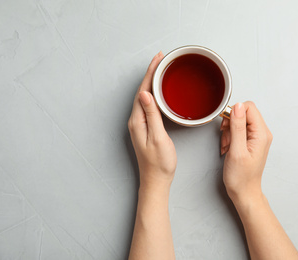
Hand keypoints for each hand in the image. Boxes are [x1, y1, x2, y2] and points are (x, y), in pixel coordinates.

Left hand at [128, 52, 176, 188]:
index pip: (143, 91)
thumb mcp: (158, 137)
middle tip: (162, 59)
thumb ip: (152, 115)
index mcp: (137, 121)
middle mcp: (135, 120)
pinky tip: (160, 92)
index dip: (150, 73)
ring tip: (161, 70)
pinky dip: (154, 94)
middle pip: (142, 91)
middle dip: (151, 73)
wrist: (156, 180)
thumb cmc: (159, 163)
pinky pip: (148, 105)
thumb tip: (145, 94)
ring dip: (152, 82)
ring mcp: (139, 124)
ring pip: (145, 97)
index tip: (158, 59)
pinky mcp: (145, 128)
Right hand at [220, 102, 272, 202]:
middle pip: (244, 113)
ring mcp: (256, 137)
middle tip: (226, 137)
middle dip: (230, 122)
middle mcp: (262, 133)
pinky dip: (230, 136)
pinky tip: (228, 147)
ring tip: (227, 145)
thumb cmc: (241, 177)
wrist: (244, 192)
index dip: (234, 112)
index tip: (226, 124)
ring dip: (229, 131)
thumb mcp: (236, 151)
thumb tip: (237, 106)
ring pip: (239, 121)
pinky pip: (238, 130)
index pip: (249, 107)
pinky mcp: (250, 141)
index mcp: (262, 134)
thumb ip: (237, 127)